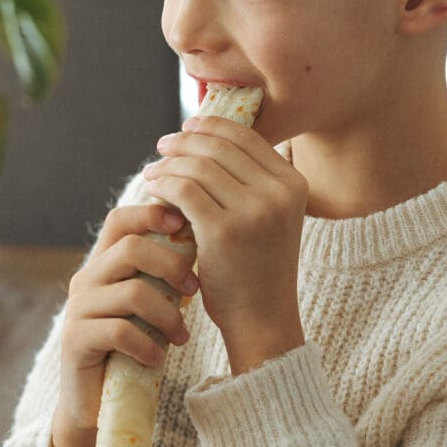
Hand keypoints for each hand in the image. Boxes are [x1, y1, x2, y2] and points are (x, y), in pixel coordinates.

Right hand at [51, 203, 198, 446]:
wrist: (98, 403)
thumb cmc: (134, 346)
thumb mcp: (151, 303)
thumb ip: (162, 274)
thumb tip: (203, 236)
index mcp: (103, 263)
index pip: (120, 219)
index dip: (152, 213)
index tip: (185, 224)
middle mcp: (86, 279)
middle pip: (131, 248)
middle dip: (172, 265)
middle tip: (196, 289)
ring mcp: (78, 309)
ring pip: (132, 291)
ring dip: (167, 314)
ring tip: (181, 336)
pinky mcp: (76, 341)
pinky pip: (121, 331)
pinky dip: (148, 345)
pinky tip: (159, 358)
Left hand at [143, 116, 308, 372]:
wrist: (263, 320)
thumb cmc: (259, 269)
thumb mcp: (271, 218)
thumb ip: (253, 182)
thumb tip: (213, 139)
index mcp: (294, 184)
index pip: (247, 136)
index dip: (213, 125)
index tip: (188, 127)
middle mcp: (279, 192)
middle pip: (220, 146)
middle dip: (186, 140)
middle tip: (163, 145)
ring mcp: (254, 211)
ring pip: (198, 165)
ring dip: (169, 163)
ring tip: (153, 170)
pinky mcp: (224, 231)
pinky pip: (184, 190)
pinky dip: (164, 184)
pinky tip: (153, 189)